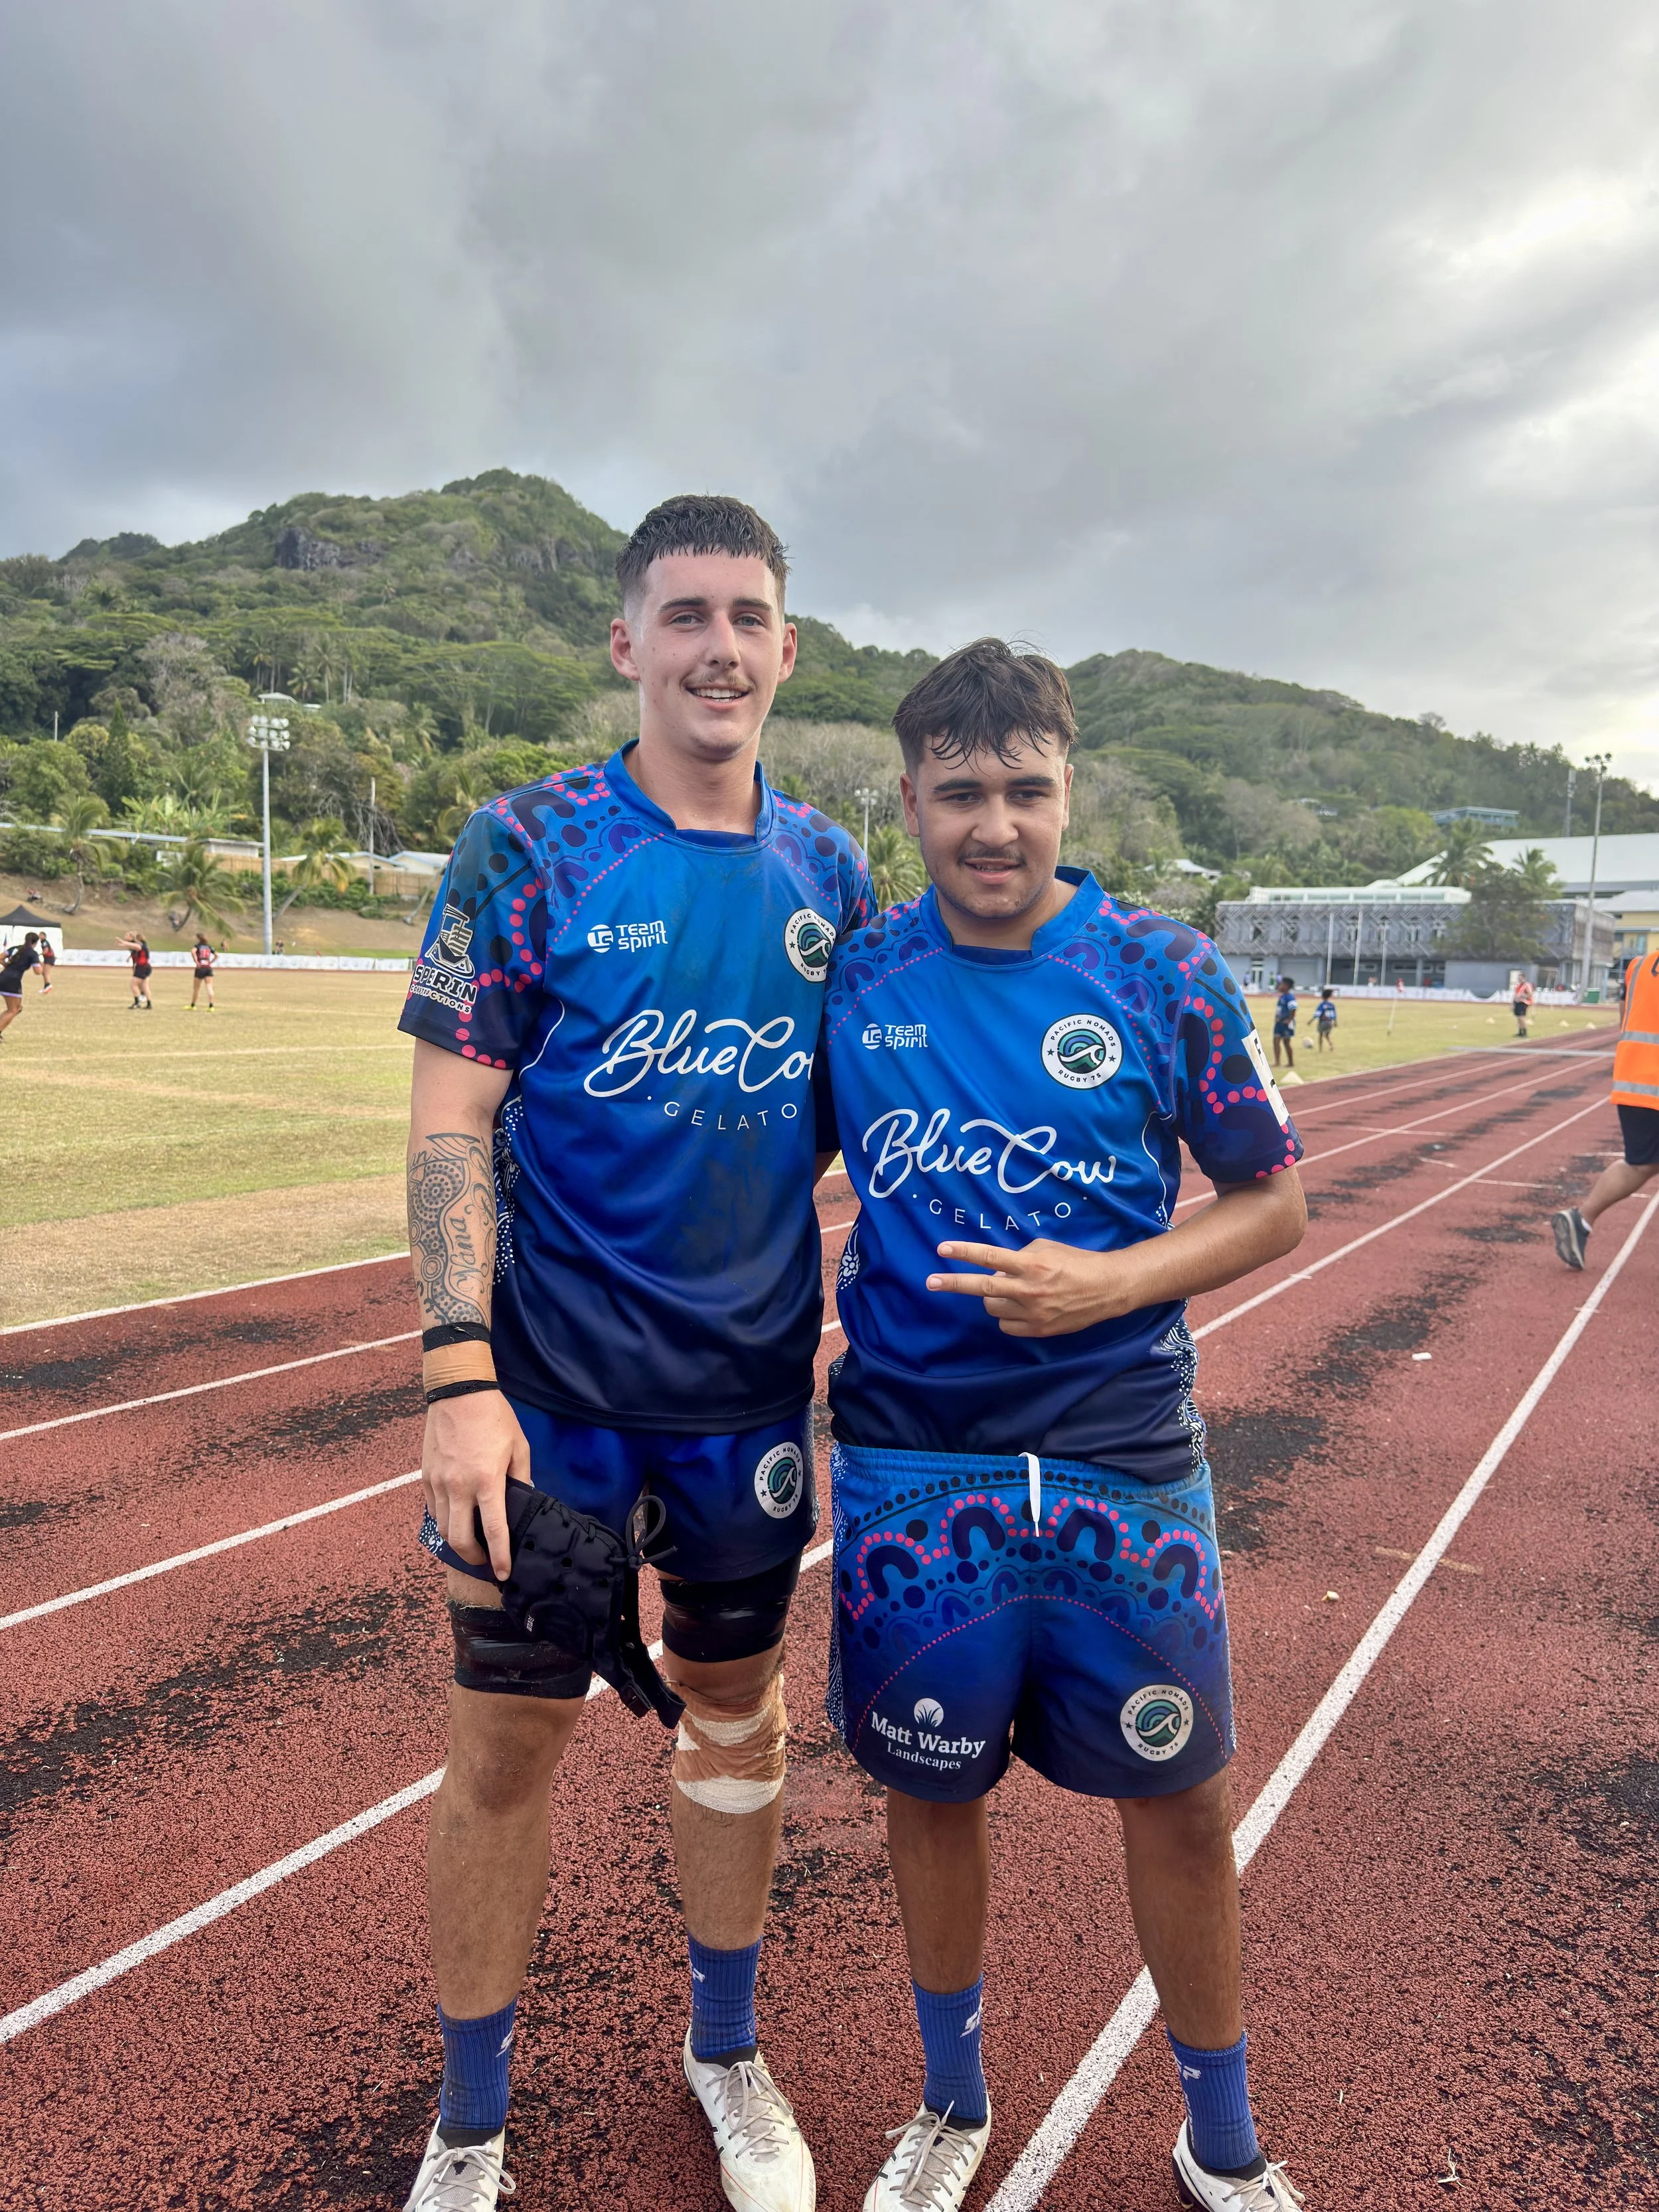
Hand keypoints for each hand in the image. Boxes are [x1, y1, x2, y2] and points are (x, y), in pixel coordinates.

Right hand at [421, 1390, 530, 1579]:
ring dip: (457, 1542)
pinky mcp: (425, 1476)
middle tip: (486, 1560)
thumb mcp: (519, 1447)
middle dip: (473, 1558)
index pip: (493, 1530)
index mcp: (487, 1480)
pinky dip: (444, 1521)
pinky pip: (433, 1510)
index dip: (499, 1557)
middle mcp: (459, 1486)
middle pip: (459, 1539)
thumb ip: (521, 1479)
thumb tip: (524, 1502)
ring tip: (472, 1543)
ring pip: (442, 1528)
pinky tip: (456, 1519)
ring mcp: (438, 1482)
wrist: (458, 1392)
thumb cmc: (494, 1418)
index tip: (503, 1573)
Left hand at [926, 1237, 1144, 1336]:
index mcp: (1032, 1265)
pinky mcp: (1038, 1330)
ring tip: (1009, 1291)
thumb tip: (997, 1266)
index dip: (964, 1253)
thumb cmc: (1077, 1262)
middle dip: (952, 1283)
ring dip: (993, 1298)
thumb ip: (1019, 1255)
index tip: (942, 1249)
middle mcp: (1029, 1290)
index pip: (990, 1257)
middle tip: (930, 1282)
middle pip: (981, 1288)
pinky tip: (1021, 1308)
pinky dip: (1007, 1316)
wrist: (1107, 1289)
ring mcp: (1033, 1313)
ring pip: (992, 1308)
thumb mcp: (1047, 1248)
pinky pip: (1006, 1325)